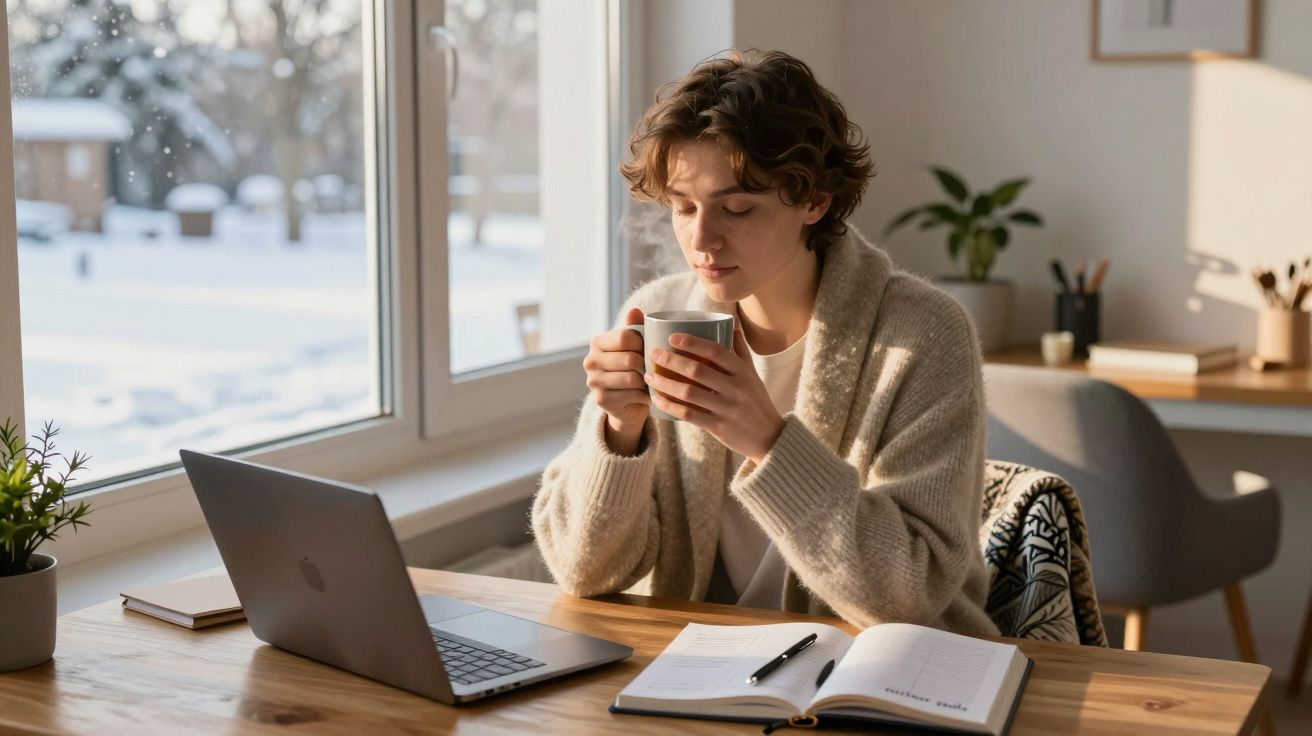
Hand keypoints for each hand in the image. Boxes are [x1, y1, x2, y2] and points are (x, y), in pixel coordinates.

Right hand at [583, 308, 648, 451]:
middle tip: (655, 369)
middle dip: (647, 364)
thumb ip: (635, 327)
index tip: (649, 349)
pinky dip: (645, 395)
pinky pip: (632, 394)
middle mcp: (590, 361)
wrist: (627, 403)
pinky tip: (648, 394)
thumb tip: (634, 310)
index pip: (624, 337)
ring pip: (632, 378)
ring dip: (647, 380)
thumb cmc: (633, 368)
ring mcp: (593, 382)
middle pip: (629, 358)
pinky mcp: (601, 399)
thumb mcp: (635, 345)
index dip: (643, 343)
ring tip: (653, 380)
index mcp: (597, 343)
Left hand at [644, 328, 785, 463]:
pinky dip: (670, 406)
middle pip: (697, 370)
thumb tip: (731, 323)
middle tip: (653, 354)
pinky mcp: (718, 427)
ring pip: (689, 393)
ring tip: (649, 377)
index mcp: (743, 371)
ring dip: (665, 383)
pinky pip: (689, 415)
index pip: (716, 351)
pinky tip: (657, 399)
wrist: (770, 437)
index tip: (672, 337)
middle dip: (671, 360)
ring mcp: (727, 409)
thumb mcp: (752, 374)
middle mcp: (735, 388)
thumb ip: (740, 350)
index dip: (693, 342)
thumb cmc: (757, 401)